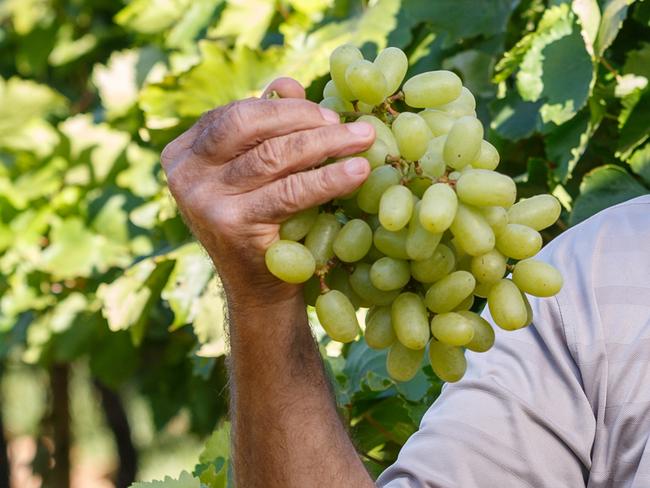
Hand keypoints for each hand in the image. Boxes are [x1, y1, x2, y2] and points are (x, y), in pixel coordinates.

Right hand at [160, 77, 374, 302]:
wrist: (257, 290)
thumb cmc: (260, 224)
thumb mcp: (256, 173)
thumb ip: (265, 128)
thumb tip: (288, 85)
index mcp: (184, 153)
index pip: (235, 114)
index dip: (285, 109)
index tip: (328, 113)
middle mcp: (185, 173)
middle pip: (248, 125)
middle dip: (305, 119)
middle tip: (351, 126)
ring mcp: (203, 200)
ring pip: (272, 156)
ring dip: (325, 144)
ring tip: (364, 140)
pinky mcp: (230, 225)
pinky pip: (289, 192)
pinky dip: (327, 178)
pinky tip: (358, 172)